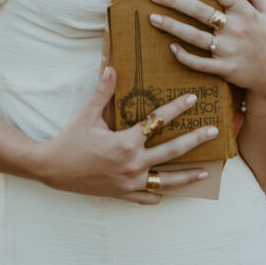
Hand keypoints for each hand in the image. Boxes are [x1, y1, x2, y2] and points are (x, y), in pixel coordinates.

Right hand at [40, 66, 218, 203]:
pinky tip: (169, 191)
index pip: (158, 122)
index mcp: (125, 143)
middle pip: (172, 152)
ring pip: (167, 182)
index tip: (193, 99)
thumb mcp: (86, 115)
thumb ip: (102, 91)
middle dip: (195, 140)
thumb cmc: (70, 140)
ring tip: (206, 172)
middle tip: (214, 132)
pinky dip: (160, 194)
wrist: (51, 169)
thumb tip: (112, 66)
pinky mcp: (123, 195)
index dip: (177, 109)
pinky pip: (148, 198)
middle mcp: (132, 165)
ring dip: (188, 176)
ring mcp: (129, 183)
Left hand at [148, 0, 265, 101]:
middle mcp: (236, 29)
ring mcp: (229, 50)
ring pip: (194, 36)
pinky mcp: (225, 69)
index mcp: (246, 13)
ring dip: (172, 26)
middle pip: (200, 11)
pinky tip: (171, 47)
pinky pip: (200, 63)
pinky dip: (184, 56)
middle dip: (174, 1)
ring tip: (153, 18)